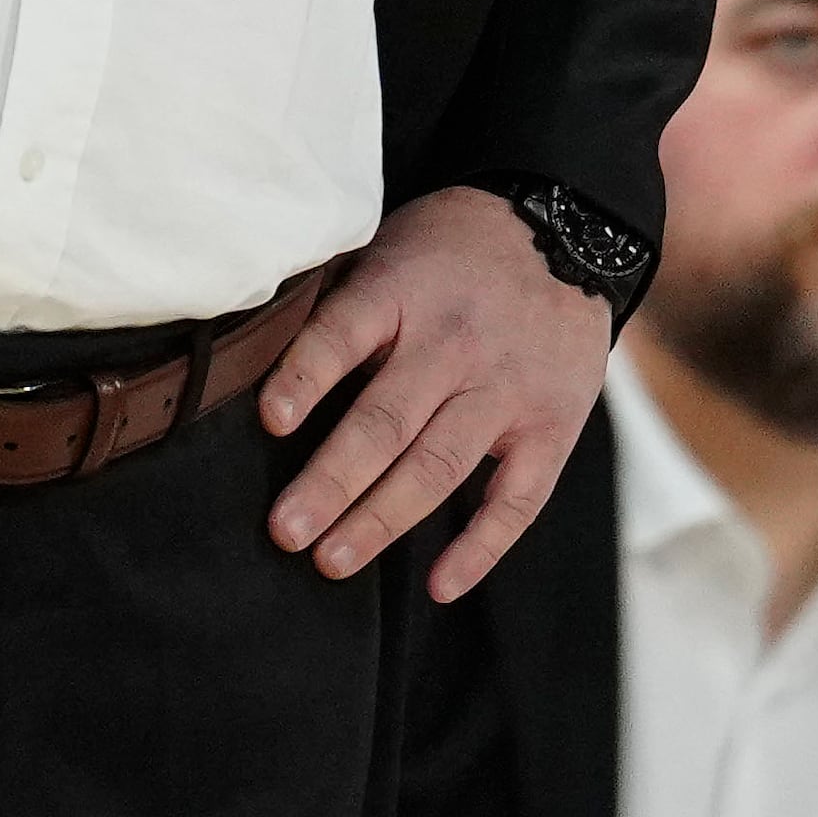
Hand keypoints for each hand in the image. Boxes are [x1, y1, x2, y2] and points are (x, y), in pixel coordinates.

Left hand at [256, 185, 615, 600]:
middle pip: (387, 421)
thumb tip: (254, 355)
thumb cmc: (449, 251)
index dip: (305, 376)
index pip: (344, 334)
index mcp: (401, 291)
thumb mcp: (387, 248)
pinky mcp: (551, 427)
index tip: (269, 420)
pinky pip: (517, 500)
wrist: (563, 231)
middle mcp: (453, 344)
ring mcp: (506, 390)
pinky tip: (440, 584)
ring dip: (382, 519)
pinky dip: (480, 546)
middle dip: (332, 482)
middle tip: (285, 531)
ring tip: (330, 559)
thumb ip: (339, 302)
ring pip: (439, 466)